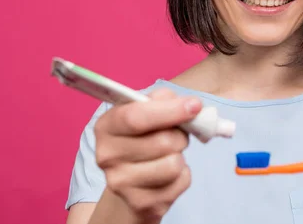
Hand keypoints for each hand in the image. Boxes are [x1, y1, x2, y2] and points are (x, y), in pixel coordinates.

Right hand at [93, 88, 202, 221]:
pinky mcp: (141, 204)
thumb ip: (165, 99)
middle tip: (176, 136)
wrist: (133, 180)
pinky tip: (168, 174)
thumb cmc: (144, 136)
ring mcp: (121, 183)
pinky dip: (183, 175)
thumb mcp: (149, 109)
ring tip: (169, 155)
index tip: (195, 106)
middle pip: (163, 142)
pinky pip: (181, 182)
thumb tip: (190, 105)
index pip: (136, 117)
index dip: (170, 111)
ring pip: (173, 164)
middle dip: (180, 136)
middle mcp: (107, 156)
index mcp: (106, 126)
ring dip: (181, 156)